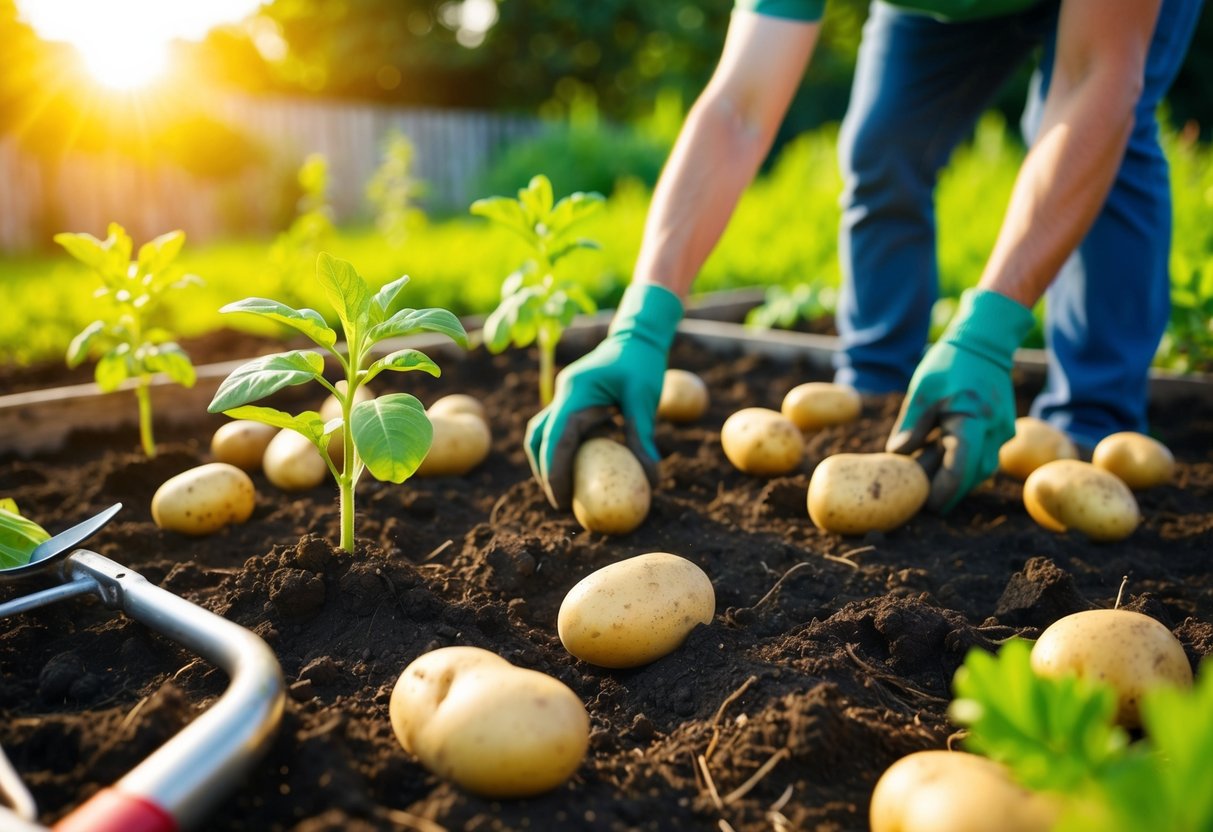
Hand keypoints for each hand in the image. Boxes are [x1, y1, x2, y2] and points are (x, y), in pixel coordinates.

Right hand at [525, 283, 682, 508]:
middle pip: (538, 438)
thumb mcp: (645, 399)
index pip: (556, 438)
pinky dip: (562, 450)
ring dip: (547, 461)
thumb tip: (651, 480)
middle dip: (543, 471)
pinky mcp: (572, 398)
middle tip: (560, 501)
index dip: (554, 472)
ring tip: (564, 489)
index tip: (562, 500)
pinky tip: (579, 468)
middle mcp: (563, 393)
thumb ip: (643, 438)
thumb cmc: (643, 363)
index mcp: (576, 392)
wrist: (638, 335)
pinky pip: (558, 428)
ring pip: (542, 433)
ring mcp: (565, 395)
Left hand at [886, 289, 1034, 512]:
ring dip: (956, 477)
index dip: (943, 492)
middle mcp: (994, 432)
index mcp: (972, 422)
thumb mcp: (922, 391)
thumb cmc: (950, 363)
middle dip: (948, 490)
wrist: (985, 342)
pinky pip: (983, 455)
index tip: (926, 507)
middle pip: (972, 476)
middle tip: (922, 501)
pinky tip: (938, 457)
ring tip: (926, 476)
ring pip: (979, 469)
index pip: (959, 470)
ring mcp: (1002, 432)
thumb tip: (897, 456)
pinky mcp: (1001, 430)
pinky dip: (963, 462)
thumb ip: (911, 426)